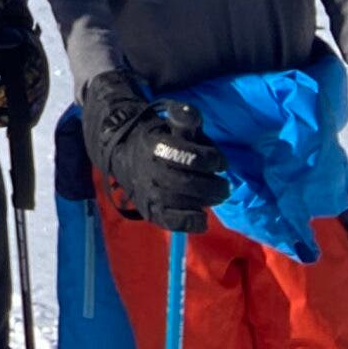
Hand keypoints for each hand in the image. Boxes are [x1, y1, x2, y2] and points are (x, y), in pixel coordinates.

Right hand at [86, 70, 228, 232]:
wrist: (123, 154)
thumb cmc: (156, 139)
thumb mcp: (170, 126)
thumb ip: (188, 128)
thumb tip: (204, 134)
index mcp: (155, 146)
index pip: (188, 157)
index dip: (211, 160)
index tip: (220, 162)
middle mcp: (150, 172)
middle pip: (188, 184)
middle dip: (214, 186)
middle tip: (224, 186)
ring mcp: (148, 194)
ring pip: (183, 203)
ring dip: (206, 201)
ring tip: (215, 196)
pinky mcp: (149, 211)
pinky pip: (172, 222)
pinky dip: (191, 222)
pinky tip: (202, 217)